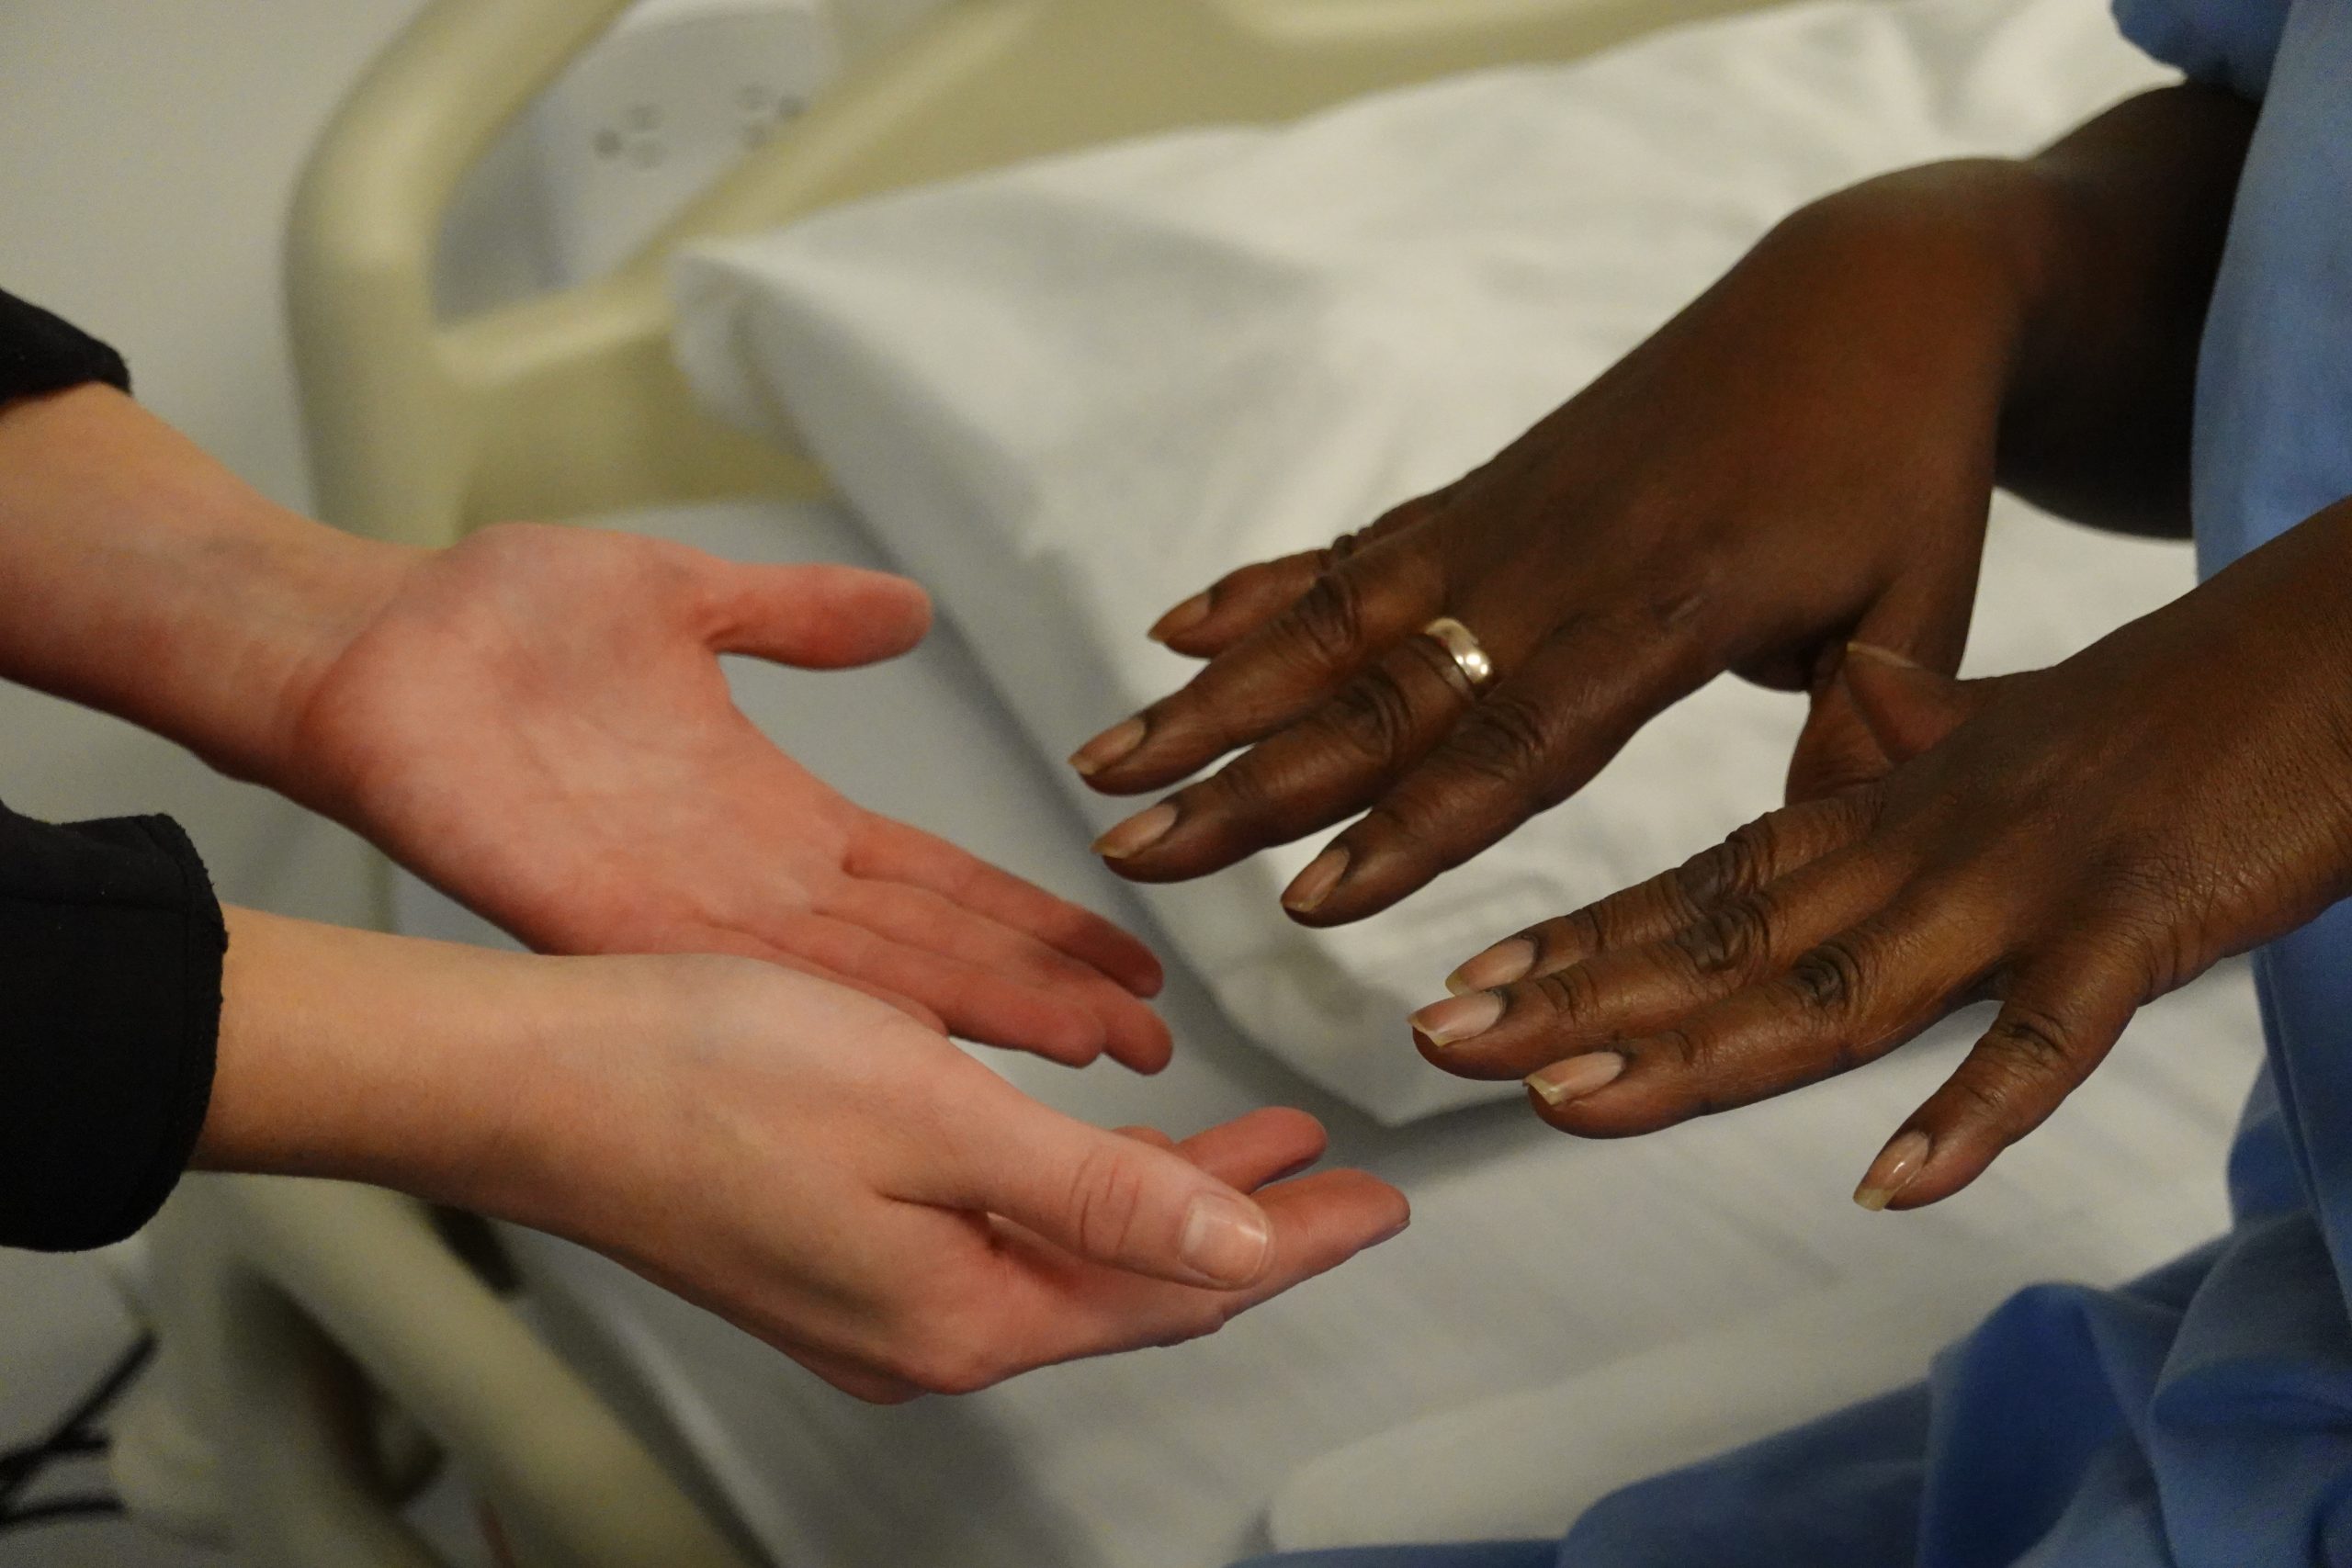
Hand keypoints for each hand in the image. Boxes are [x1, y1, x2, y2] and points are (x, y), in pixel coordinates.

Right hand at [202, 913, 1409, 1401]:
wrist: (530, 1083)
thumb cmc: (701, 1078)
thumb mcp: (936, 1116)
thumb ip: (1100, 1192)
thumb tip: (1241, 1248)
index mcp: (966, 1309)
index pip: (1182, 1285)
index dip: (1294, 1238)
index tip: (1380, 1202)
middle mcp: (927, 1331)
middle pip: (1135, 1284)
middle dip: (1249, 1226)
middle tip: (1340, 1180)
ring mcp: (876, 1303)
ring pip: (1072, 1259)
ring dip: (1166, 1202)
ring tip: (1251, 1151)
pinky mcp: (833, 1258)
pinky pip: (1003, 1242)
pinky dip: (1078, 1195)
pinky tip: (1090, 1155)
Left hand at [289, 522, 1169, 1068]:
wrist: (364, 644)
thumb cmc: (496, 618)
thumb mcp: (690, 593)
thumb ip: (799, 613)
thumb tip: (907, 609)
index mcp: (775, 815)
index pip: (937, 881)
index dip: (1033, 920)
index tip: (1124, 957)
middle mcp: (749, 883)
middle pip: (926, 951)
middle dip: (1042, 994)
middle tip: (1150, 1044)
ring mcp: (688, 913)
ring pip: (862, 983)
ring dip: (976, 1016)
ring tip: (1084, 1051)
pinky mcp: (614, 922)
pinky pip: (748, 980)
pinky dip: (843, 1013)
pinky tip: (931, 1043)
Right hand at [1070, 167, 2038, 922]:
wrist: (1870, 290)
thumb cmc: (1906, 462)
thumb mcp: (1928, 597)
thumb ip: (1869, 726)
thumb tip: (1829, 852)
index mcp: (1672, 602)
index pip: (1524, 736)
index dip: (1414, 821)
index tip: (1310, 899)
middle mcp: (1560, 559)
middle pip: (1383, 687)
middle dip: (1249, 777)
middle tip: (1134, 849)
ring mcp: (1509, 519)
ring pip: (1336, 618)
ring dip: (1214, 694)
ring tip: (1105, 761)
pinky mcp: (1489, 492)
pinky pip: (1358, 549)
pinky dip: (1262, 589)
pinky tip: (1175, 629)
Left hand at [1405, 501, 2351, 1208]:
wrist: (2335, 639)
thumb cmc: (2173, 700)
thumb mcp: (2018, 724)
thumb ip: (1924, 735)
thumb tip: (1860, 717)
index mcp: (1892, 806)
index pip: (1707, 881)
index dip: (1581, 939)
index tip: (1461, 982)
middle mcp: (1925, 846)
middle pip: (1726, 940)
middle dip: (1575, 999)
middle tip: (1434, 1041)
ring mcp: (2026, 889)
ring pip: (1835, 987)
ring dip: (1696, 1052)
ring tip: (1567, 1103)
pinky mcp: (2141, 926)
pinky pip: (2050, 1037)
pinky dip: (1975, 1109)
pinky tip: (1889, 1182)